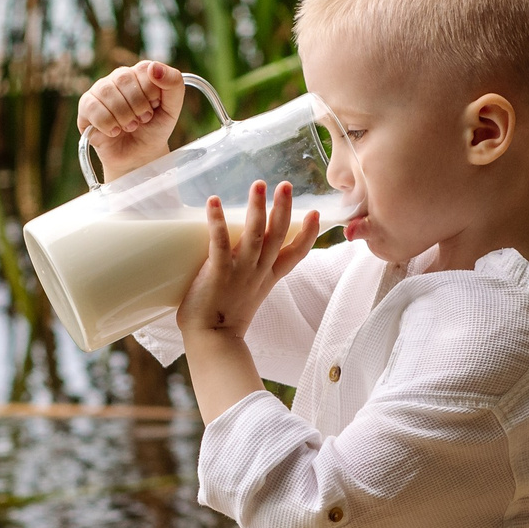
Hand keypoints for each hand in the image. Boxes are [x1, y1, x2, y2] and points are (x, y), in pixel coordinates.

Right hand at [77, 60, 185, 179]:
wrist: (139, 157)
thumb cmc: (154, 129)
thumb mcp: (172, 109)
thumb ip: (173, 84)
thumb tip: (154, 66)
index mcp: (139, 73)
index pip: (144, 69)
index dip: (151, 93)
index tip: (155, 107)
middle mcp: (118, 77)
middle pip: (123, 78)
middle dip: (138, 106)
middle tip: (143, 120)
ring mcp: (100, 90)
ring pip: (106, 91)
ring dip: (123, 116)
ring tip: (129, 127)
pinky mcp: (86, 106)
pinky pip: (92, 107)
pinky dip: (107, 123)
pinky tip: (114, 131)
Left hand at [179, 180, 315, 342]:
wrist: (213, 342)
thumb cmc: (224, 321)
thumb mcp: (246, 295)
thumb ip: (245, 277)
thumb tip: (234, 259)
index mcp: (268, 278)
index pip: (294, 254)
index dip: (307, 233)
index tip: (315, 213)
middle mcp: (259, 272)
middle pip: (278, 236)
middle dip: (284, 209)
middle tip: (285, 185)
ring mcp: (240, 272)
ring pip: (256, 234)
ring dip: (258, 208)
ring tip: (259, 185)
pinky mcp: (219, 272)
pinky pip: (220, 242)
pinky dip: (217, 221)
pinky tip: (213, 201)